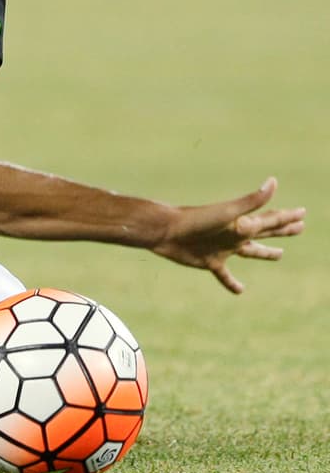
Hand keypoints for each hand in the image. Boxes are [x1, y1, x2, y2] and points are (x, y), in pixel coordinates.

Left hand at [150, 177, 304, 292]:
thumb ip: (252, 201)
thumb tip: (274, 181)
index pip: (271, 219)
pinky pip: (225, 276)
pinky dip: (233, 283)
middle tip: (300, 227)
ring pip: (251, 251)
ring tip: (280, 254)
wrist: (167, 231)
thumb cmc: (198, 220)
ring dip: (265, 252)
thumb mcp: (229, 212)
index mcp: (243, 223)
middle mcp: (236, 234)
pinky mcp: (210, 261)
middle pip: (265, 231)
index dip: (288, 216)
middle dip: (283, 229)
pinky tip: (241, 291)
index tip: (303, 212)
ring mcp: (224, 247)